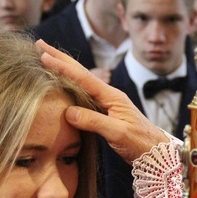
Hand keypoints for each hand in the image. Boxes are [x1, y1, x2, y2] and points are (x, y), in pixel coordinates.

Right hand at [37, 39, 167, 162]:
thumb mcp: (118, 133)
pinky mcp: (105, 113)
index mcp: (112, 96)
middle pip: (80, 73)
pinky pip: (83, 94)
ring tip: (46, 57)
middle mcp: (108, 95)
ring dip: (63, 69)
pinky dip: (69, 85)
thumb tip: (68, 112)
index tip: (43, 56)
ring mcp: (107, 103)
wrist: (156, 153)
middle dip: (60, 58)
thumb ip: (94, 122)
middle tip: (39, 44)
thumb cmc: (140, 143)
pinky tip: (62, 84)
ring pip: (80, 81)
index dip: (62, 67)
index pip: (83, 77)